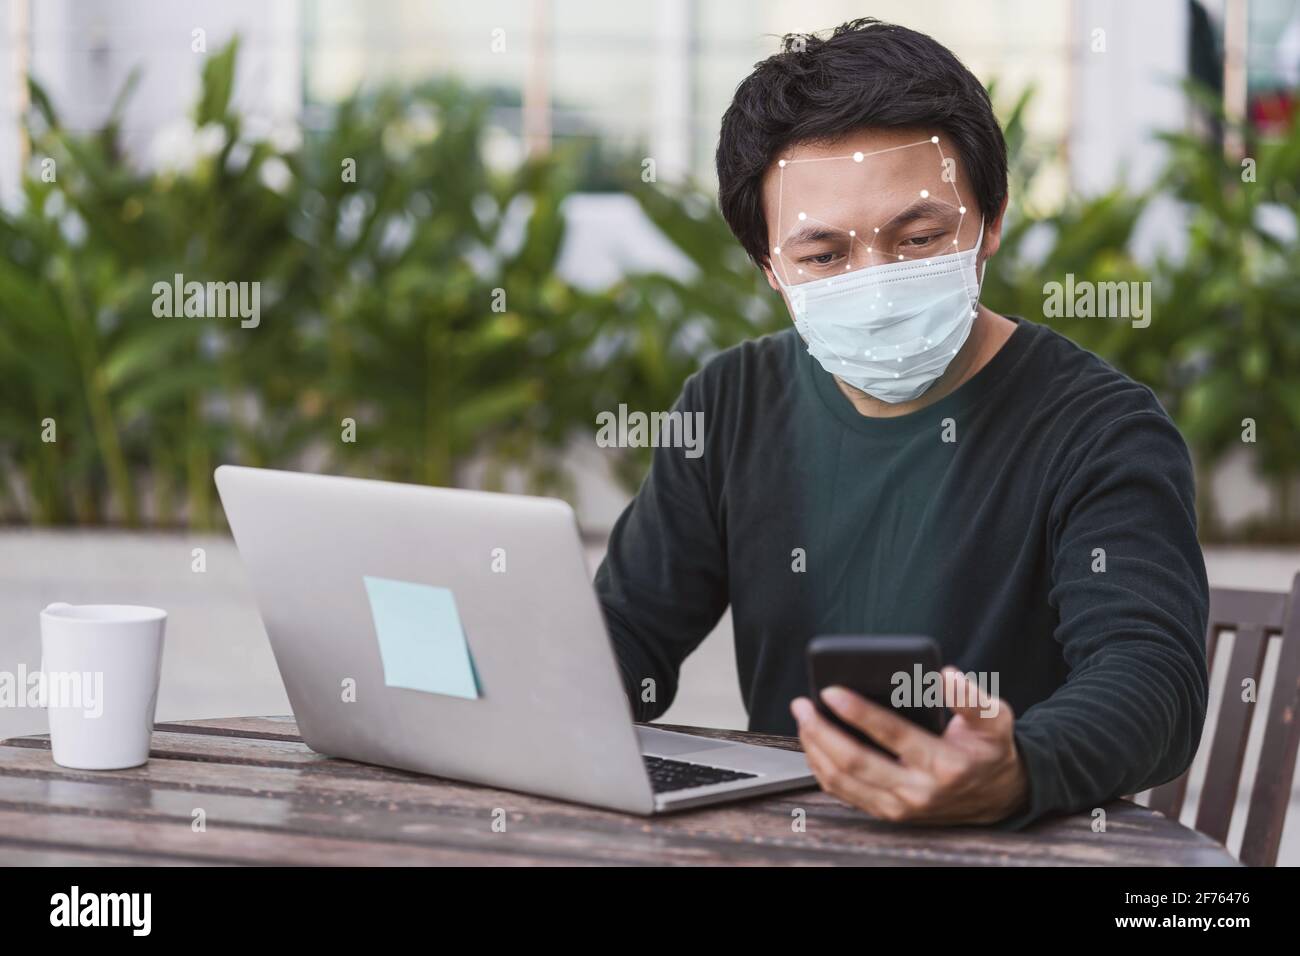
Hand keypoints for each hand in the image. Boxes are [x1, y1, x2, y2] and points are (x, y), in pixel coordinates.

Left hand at [790, 667, 1028, 824]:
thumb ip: (972, 698)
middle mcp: (919, 791)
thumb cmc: (990, 751)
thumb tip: (945, 676)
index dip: (859, 712)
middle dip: (822, 730)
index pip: (893, 735)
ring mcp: (900, 807)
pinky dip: (821, 768)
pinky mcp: (888, 813)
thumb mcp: (996, 719)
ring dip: (815, 748)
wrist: (999, 797)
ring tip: (803, 719)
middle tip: (802, 704)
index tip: (832, 691)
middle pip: (856, 762)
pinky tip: (813, 743)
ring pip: (843, 781)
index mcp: (946, 764)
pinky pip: (844, 793)